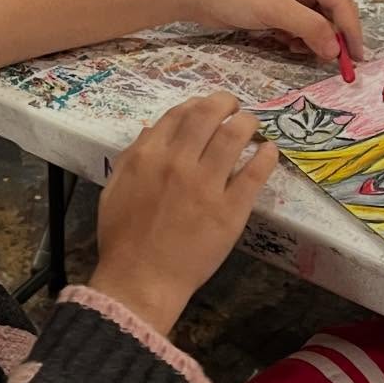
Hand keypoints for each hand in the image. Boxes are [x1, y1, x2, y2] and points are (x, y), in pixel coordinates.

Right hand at [90, 95, 277, 334]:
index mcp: (148, 156)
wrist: (141, 279)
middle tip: (235, 108)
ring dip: (248, 123)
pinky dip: (265, 155)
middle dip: (226, 103)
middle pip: (209, 115)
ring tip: (252, 125)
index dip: (197, 103)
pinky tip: (268, 151)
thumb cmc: (123, 237)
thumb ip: (133, 156)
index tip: (207, 108)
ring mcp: (206, 185)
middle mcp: (179, 162)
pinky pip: (255, 173)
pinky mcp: (231, 209)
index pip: (179, 113)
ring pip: (235, 136)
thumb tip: (152, 130)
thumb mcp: (114, 188)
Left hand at [185, 0, 364, 62]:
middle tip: (331, 62)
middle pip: (331, 12)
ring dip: (310, 39)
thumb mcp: (275, 9)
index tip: (357, 57)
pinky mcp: (279, 6)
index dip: (350, 30)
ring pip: (316, 23)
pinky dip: (296, 38)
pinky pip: (300, 26)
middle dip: (328, 36)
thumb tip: (335, 51)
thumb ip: (309, 28)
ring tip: (296, 47)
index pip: (340, 0)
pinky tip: (285, 43)